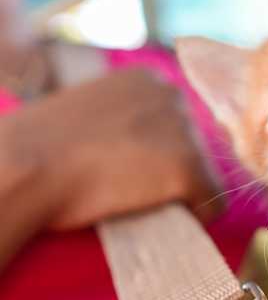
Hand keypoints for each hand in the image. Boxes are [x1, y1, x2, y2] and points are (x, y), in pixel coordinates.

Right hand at [6, 69, 221, 229]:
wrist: (24, 167)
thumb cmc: (43, 146)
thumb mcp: (91, 111)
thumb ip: (127, 118)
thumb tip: (149, 145)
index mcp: (149, 79)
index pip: (178, 122)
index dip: (161, 152)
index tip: (134, 168)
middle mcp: (174, 96)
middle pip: (196, 145)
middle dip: (171, 170)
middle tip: (134, 189)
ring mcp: (184, 130)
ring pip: (204, 174)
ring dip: (180, 192)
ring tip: (138, 202)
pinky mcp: (188, 167)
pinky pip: (212, 205)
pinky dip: (196, 218)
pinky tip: (167, 220)